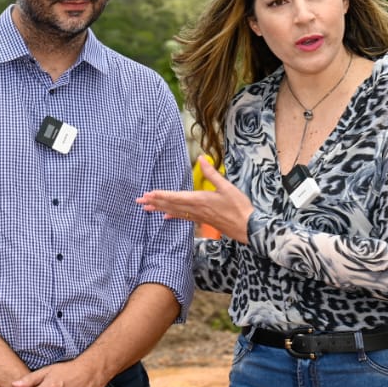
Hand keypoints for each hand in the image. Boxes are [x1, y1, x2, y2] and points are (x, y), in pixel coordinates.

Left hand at [136, 156, 252, 243]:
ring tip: (146, 208)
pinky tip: (165, 217)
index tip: (148, 194)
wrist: (248, 228)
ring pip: (175, 212)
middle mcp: (195, 209)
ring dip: (160, 209)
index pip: (176, 197)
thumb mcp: (227, 187)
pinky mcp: (202, 220)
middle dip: (154, 202)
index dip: (161, 195)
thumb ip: (212, 173)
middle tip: (139, 201)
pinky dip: (173, 215)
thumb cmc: (239, 207)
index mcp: (200, 200)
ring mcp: (198, 216)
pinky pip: (183, 218)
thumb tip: (201, 158)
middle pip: (171, 205)